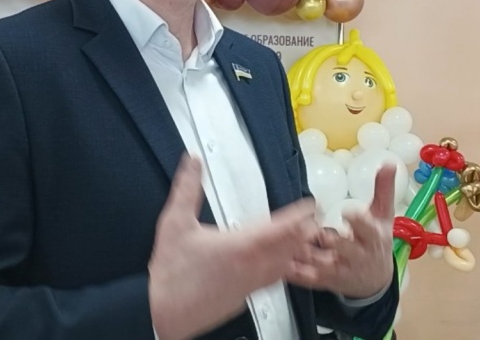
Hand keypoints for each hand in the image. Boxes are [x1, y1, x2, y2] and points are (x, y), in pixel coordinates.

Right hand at [149, 154, 318, 339]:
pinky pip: (271, 281)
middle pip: (288, 249)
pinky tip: (280, 268)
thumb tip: (192, 163)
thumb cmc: (171, 275)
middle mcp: (251, 267)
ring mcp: (249, 285)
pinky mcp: (243, 297)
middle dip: (304, 234)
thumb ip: (187, 189)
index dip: (298, 216)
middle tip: (316, 222)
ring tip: (307, 244)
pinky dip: (282, 271)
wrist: (164, 315)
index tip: (310, 207)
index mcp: (240, 246)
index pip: (279, 228)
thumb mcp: (175, 224)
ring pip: (283, 267)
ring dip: (297, 254)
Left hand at [287, 163, 395, 298]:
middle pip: (347, 249)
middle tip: (321, 233)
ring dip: (312, 257)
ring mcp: (343, 269)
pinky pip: (312, 279)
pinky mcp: (328, 281)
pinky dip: (300, 273)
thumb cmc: (376, 241)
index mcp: (373, 236)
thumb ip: (383, 189)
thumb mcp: (383, 215)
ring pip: (327, 265)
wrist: (377, 280)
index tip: (348, 211)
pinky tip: (287, 265)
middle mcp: (359, 255)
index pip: (368, 228)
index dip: (359, 221)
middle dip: (334, 242)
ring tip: (297, 247)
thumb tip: (388, 162)